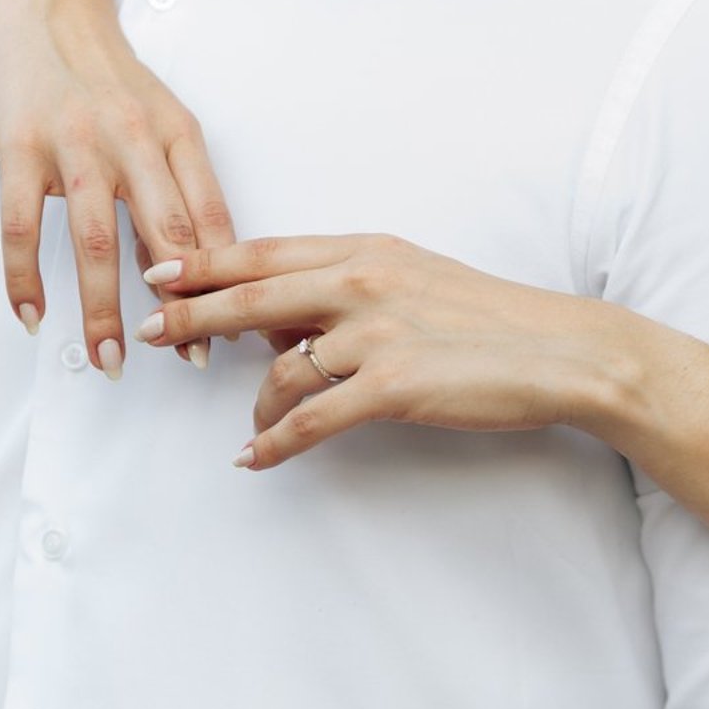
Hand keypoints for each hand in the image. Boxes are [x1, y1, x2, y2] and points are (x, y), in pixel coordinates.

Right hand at [0, 0, 234, 370]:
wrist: (50, 15)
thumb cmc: (114, 82)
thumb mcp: (165, 124)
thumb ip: (180, 191)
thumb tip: (200, 273)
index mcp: (178, 135)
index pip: (210, 219)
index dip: (225, 279)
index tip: (234, 331)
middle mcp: (132, 138)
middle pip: (164, 234)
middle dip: (179, 304)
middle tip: (187, 358)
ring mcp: (73, 143)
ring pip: (94, 240)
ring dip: (102, 307)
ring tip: (110, 357)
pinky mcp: (18, 148)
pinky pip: (19, 226)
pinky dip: (24, 278)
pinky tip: (33, 316)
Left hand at [134, 235, 633, 468]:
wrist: (561, 351)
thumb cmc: (494, 320)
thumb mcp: (418, 278)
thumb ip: (353, 287)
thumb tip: (291, 319)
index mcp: (367, 250)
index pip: (265, 251)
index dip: (204, 261)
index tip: (159, 270)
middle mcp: (363, 283)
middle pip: (250, 297)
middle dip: (189, 315)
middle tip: (146, 332)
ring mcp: (376, 333)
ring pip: (279, 369)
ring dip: (253, 405)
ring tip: (246, 428)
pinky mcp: (392, 386)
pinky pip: (311, 420)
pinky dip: (274, 443)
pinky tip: (255, 458)